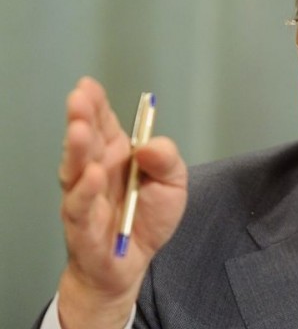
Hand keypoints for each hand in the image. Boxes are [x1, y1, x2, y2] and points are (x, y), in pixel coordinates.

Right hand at [56, 77, 187, 328]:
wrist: (133, 262)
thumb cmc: (149, 217)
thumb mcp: (173, 183)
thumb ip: (167, 159)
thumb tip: (149, 145)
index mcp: (116, 153)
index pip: (103, 122)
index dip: (96, 104)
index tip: (89, 85)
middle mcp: (96, 169)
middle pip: (85, 139)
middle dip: (81, 117)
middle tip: (79, 99)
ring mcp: (85, 196)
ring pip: (75, 169)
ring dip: (76, 149)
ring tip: (79, 130)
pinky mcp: (82, 226)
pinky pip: (80, 207)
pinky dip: (85, 191)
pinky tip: (93, 175)